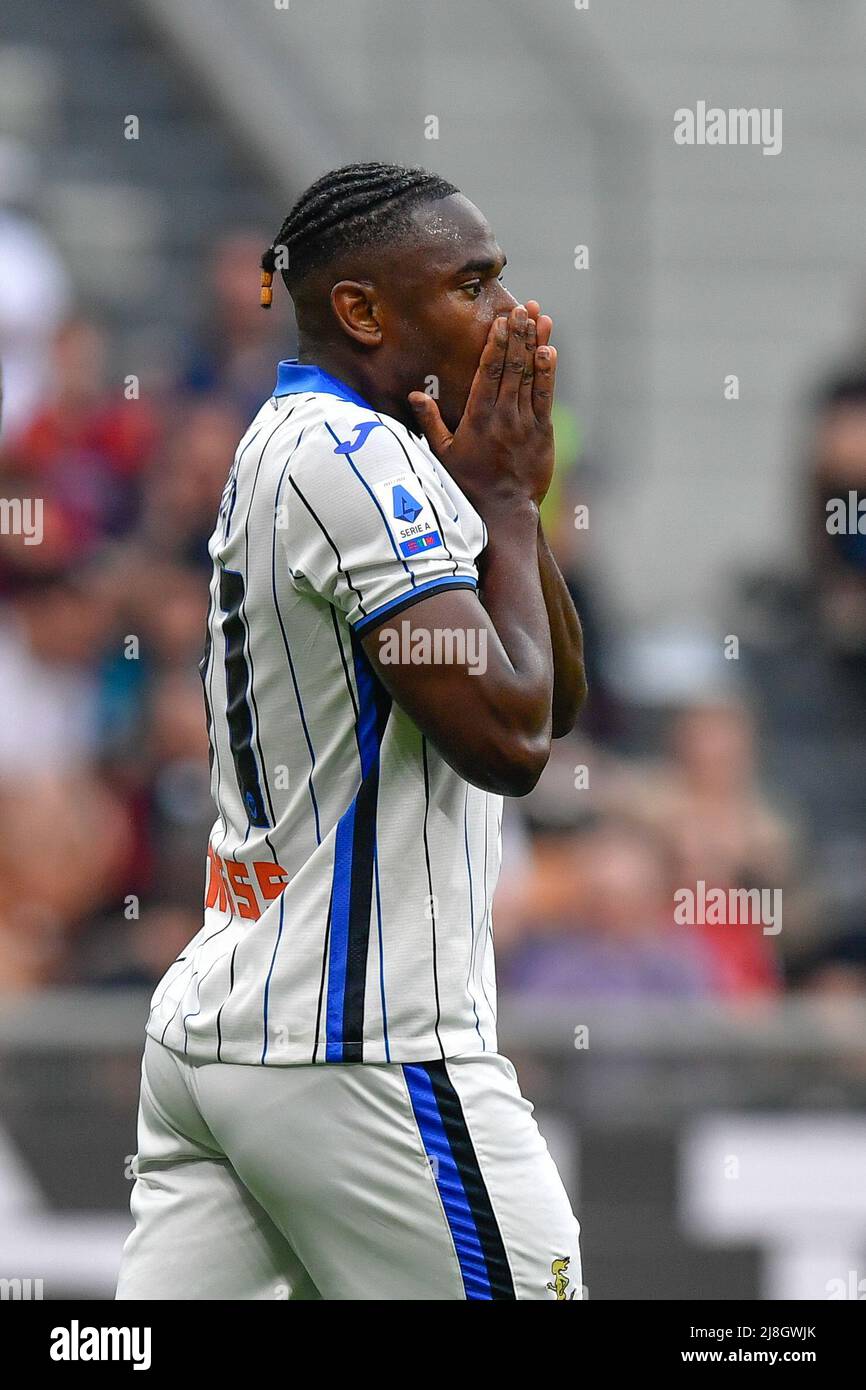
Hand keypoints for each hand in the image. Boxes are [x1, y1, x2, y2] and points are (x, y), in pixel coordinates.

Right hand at [408, 300, 556, 511]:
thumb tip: (415, 395)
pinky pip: (546, 396)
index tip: (501, 321)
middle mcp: (503, 416)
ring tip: (539, 317)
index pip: (488, 373)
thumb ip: (430, 422)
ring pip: (531, 376)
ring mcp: (525, 423)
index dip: (496, 344)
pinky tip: (550, 350)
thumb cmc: (469, 483)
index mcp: (478, 418)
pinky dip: (548, 372)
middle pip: (512, 367)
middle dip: (518, 335)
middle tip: (522, 309)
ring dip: (535, 344)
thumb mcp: (442, 454)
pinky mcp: (542, 432)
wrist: (503, 511)